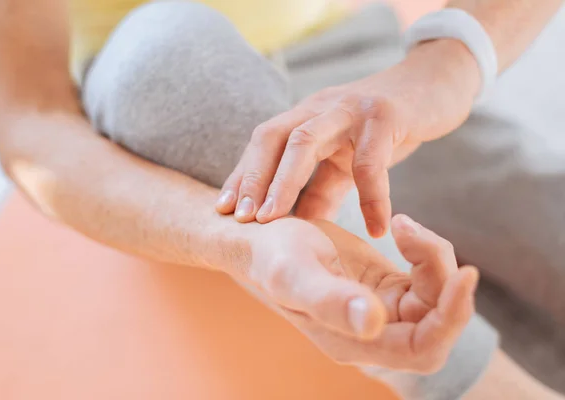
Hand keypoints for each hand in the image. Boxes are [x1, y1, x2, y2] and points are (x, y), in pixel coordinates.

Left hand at [216, 39, 479, 236]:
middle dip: (252, 178)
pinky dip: (373, 199)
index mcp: (305, 117)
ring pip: (306, 141)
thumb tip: (299, 229)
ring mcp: (350, 108)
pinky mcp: (386, 115)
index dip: (241, 175)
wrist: (433, 87)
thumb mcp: (346, 161)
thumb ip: (321, 191)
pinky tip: (377, 229)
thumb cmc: (382, 129)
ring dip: (285, 182)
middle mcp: (319, 108)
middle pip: (272, 137)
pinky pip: (371, 161)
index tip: (223, 209)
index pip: (263, 144)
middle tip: (242, 219)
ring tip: (276, 222)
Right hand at [245, 214, 477, 372]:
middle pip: (437, 322)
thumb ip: (330, 301)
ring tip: (402, 225)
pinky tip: (402, 228)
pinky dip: (423, 251)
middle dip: (445, 281)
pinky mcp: (382, 286)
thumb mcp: (293, 273)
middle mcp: (372, 333)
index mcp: (353, 341)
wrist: (256, 238)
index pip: (423, 348)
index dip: (451, 318)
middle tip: (419, 237)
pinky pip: (422, 276)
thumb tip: (373, 323)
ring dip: (432, 257)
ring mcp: (379, 310)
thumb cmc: (268, 255)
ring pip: (434, 296)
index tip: (464, 274)